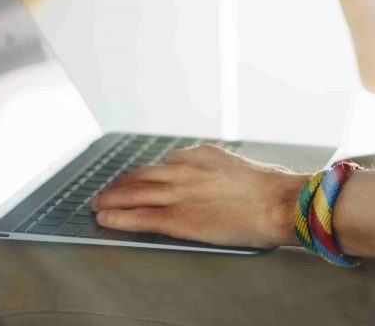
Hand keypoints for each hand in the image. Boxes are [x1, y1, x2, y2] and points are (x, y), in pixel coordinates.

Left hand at [90, 144, 306, 248]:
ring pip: (133, 193)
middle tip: (106, 189)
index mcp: (200, 154)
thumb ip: (216, 170)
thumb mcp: (237, 166)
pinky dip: (118, 218)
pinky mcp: (178, 218)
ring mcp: (179, 193)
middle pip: (142, 175)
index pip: (163, 164)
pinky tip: (106, 219)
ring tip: (97, 203)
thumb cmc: (268, 188)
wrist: (277, 202)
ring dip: (110, 198)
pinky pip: (140, 217)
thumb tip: (213, 179)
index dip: (145, 174)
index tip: (137, 179)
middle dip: (121, 183)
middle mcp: (185, 169)